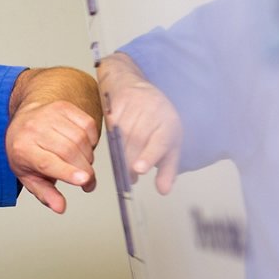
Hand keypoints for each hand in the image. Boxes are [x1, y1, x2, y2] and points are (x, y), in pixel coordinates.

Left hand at [6, 99, 100, 213]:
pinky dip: (91, 139)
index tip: (85, 180)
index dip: (67, 172)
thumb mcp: (28, 175)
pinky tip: (82, 145)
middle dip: (84, 170)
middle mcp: (34, 129)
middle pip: (69, 151)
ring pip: (81, 138)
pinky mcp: (63, 107)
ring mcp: (49, 115)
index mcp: (21, 148)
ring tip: (80, 163)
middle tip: (87, 182)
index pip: (47, 162)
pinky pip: (88, 125)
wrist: (24, 118)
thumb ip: (45, 193)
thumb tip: (60, 207)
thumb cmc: (26, 149)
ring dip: (88, 156)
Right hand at [97, 54, 182, 193]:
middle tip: (130, 177)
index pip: (159, 142)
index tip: (139, 168)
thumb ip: (167, 169)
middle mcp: (151, 115)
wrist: (134, 87)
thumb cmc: (156, 118)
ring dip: (120, 156)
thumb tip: (163, 190)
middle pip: (135, 145)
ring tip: (124, 164)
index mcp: (168, 124)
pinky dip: (110, 142)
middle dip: (130, 164)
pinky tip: (115, 146)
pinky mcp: (114, 109)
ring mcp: (131, 111)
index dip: (148, 156)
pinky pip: (108, 132)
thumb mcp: (169, 142)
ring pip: (120, 141)